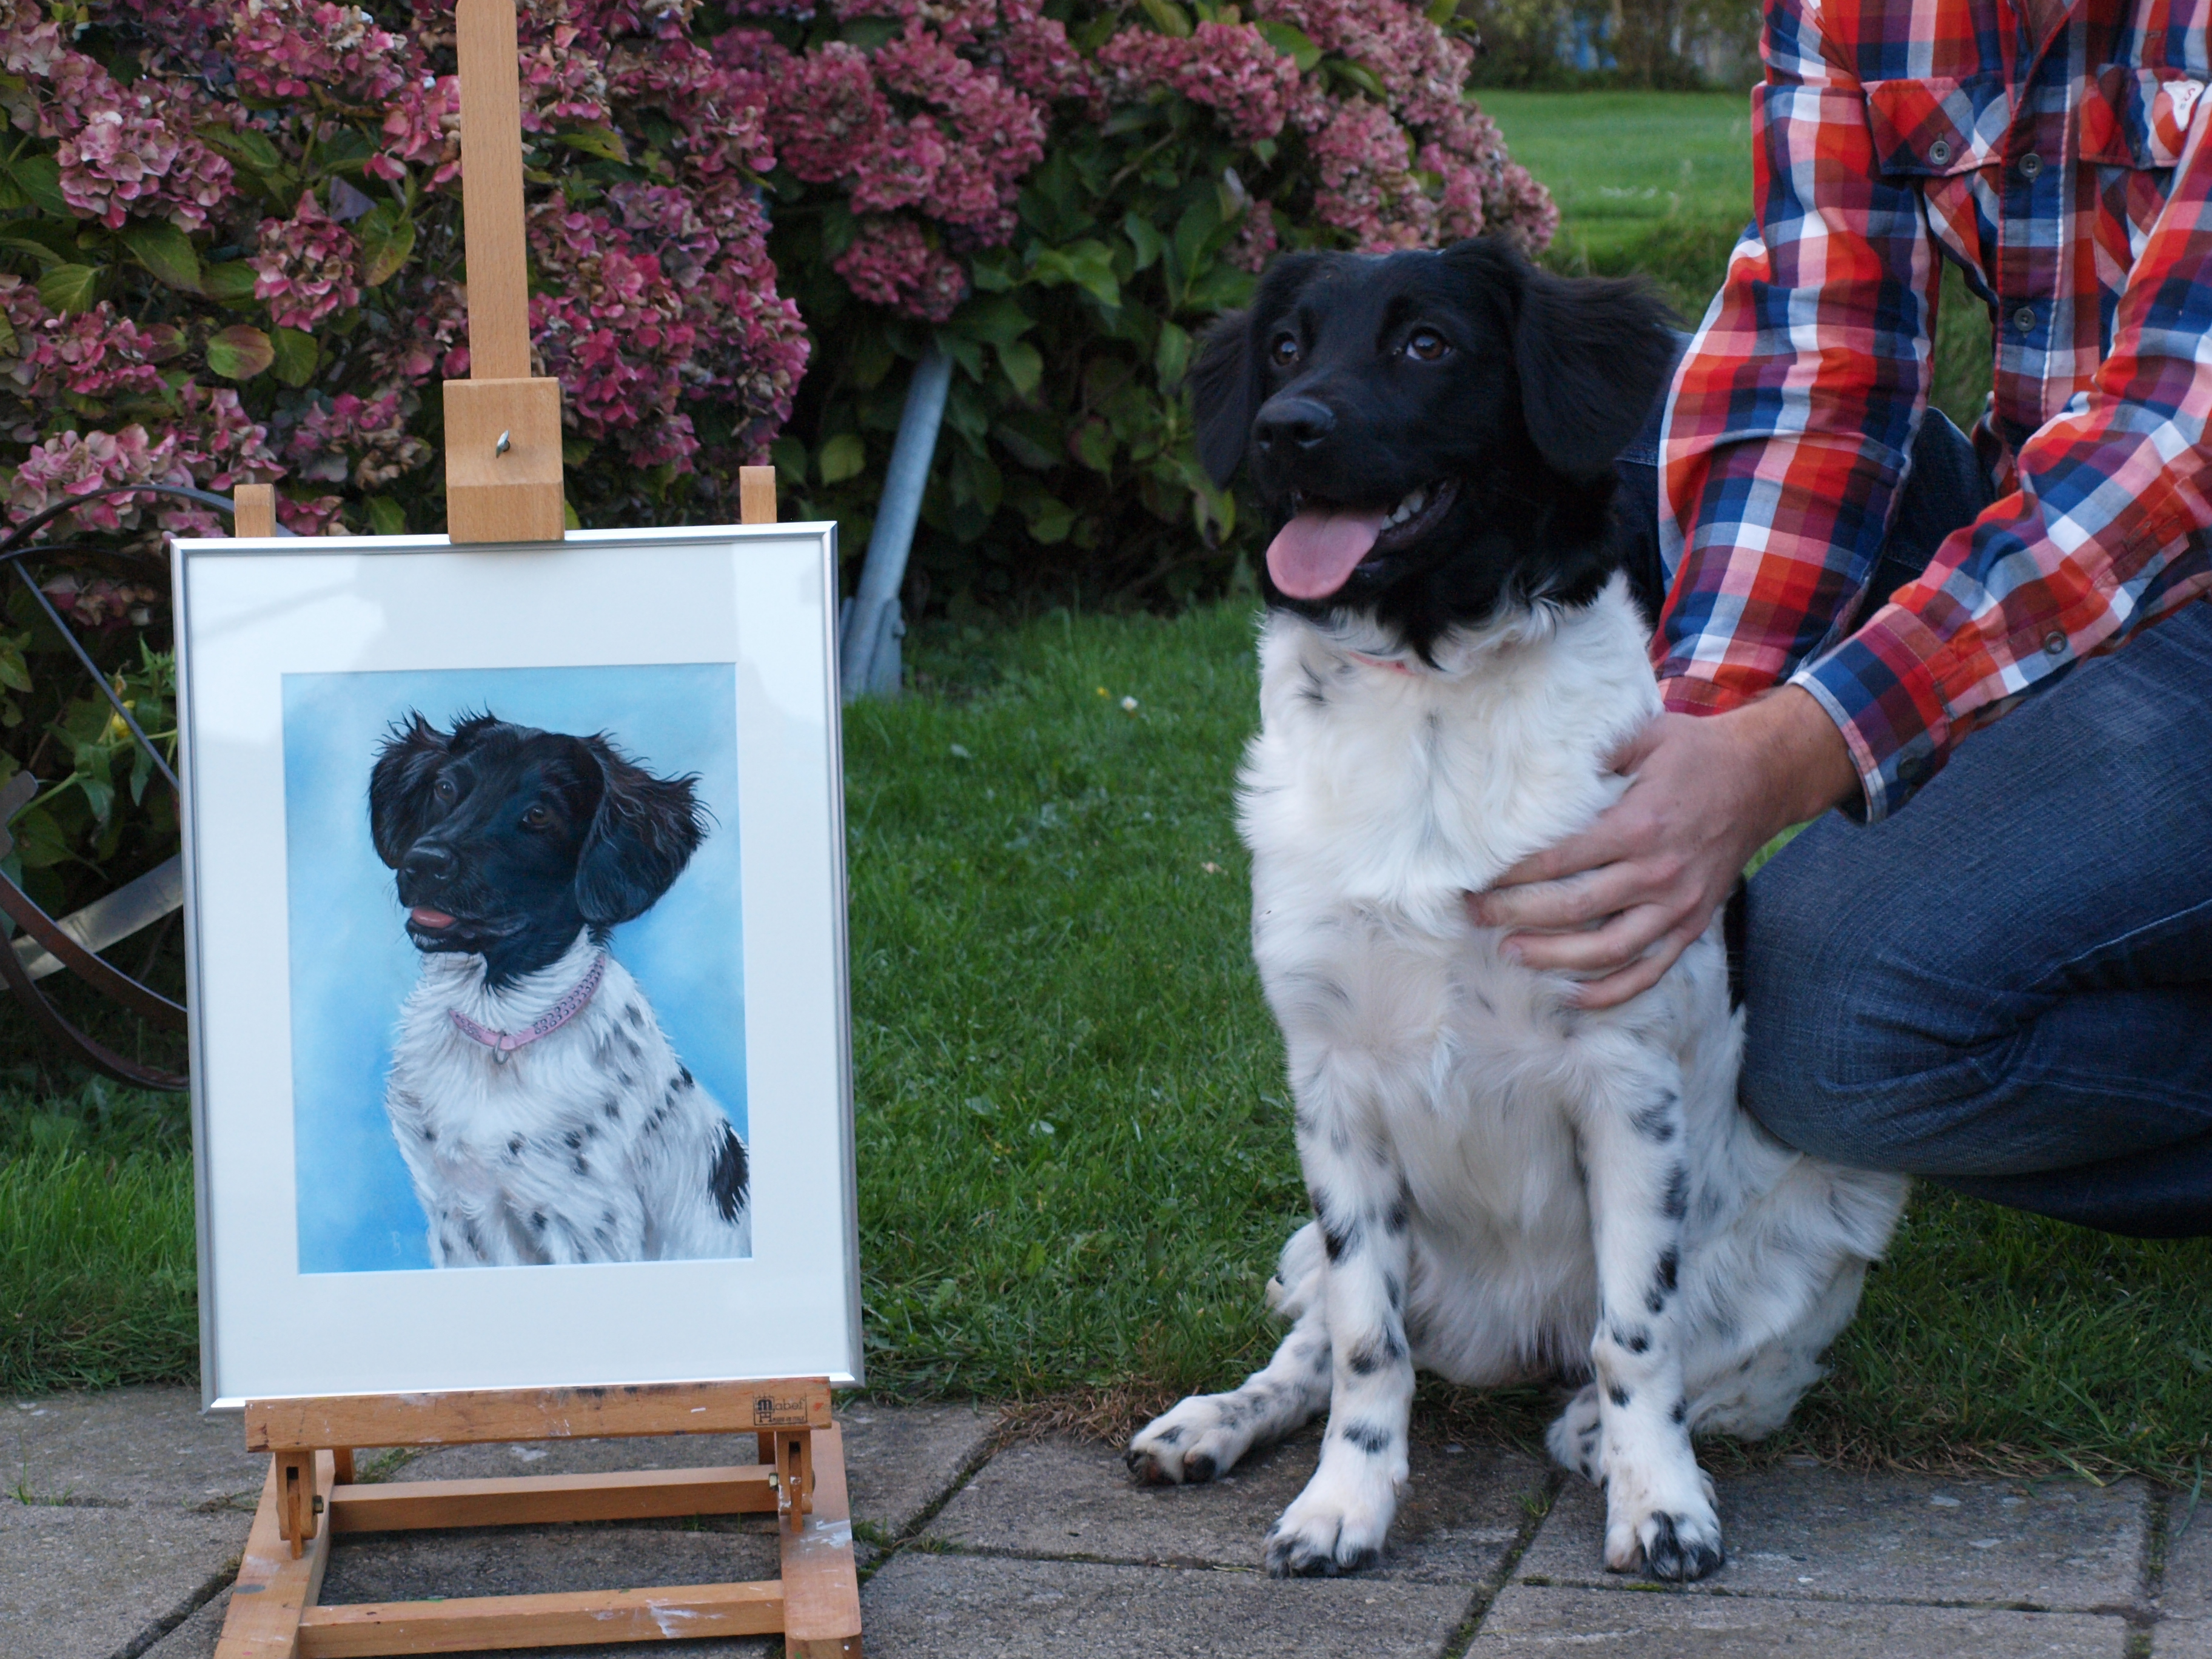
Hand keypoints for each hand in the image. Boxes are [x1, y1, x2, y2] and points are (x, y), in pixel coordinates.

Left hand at [1465, 687, 1858, 1008]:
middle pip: (1573, 908)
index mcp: (1638, 825)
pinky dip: (1611, 990)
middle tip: (1474, 915)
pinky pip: (1649, 970)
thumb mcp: (1642, 735)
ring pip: (1607, 950)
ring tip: (1509, 953)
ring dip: (1553, 959)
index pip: (1559, 860)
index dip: (1511, 874)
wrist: (1762, 778)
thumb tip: (1533, 767)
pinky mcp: (1692, 924)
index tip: (1476, 877)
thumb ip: (1591, 753)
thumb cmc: (1694, 753)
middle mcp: (1657, 872)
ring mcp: (1677, 905)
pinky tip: (1572, 994)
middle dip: (1515, 915)